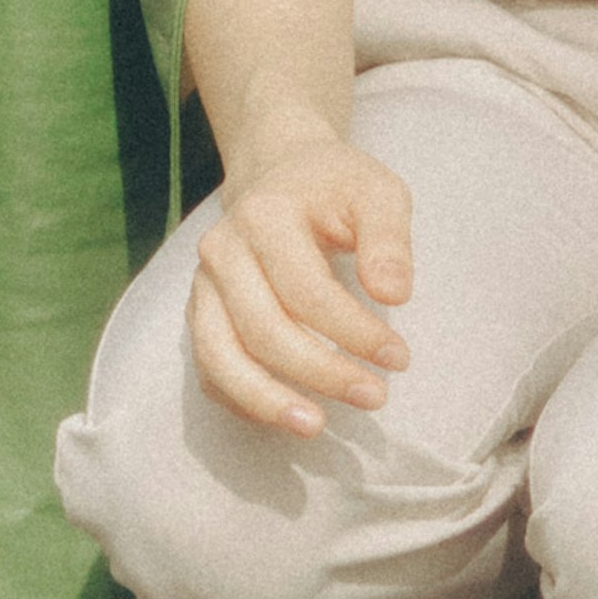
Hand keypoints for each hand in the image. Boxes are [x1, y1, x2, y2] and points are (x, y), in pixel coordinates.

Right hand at [186, 133, 413, 439]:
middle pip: (263, 329)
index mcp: (265, 216)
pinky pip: (209, 369)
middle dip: (320, 373)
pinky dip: (242, 400)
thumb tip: (394, 296)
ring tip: (315, 427)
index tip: (398, 358)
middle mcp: (222, 251)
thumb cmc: (335, 187)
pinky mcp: (199, 313)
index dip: (353, 332)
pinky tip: (286, 415)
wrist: (278, 172)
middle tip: (375, 397)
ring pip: (219, 356)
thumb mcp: (377, 192)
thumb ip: (389, 239)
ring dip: (266, 400)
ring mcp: (203, 285)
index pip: (306, 290)